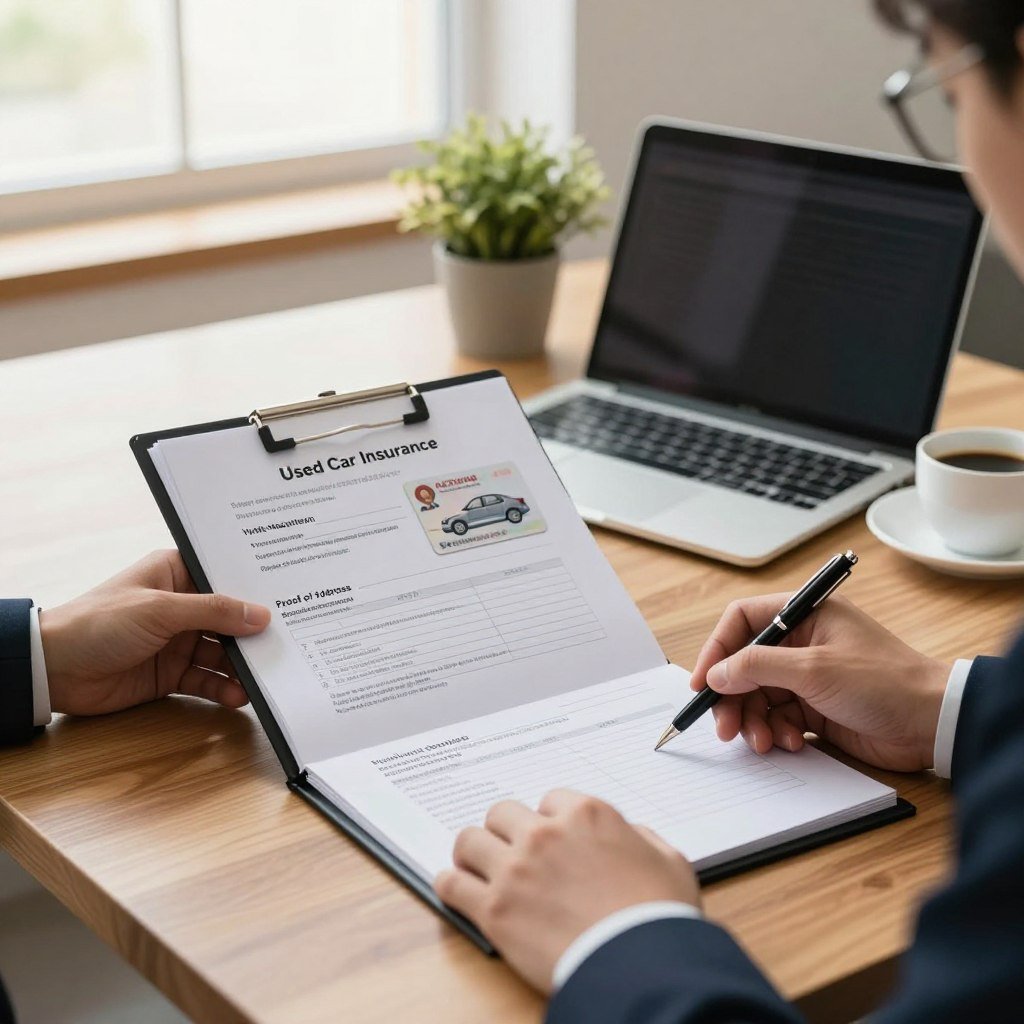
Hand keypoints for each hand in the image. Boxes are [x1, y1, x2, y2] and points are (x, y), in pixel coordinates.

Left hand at [39, 550, 270, 716]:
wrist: (53, 669)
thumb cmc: (99, 622)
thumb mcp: (160, 609)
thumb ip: (213, 611)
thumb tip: (260, 615)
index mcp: (176, 574)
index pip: (225, 578)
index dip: (255, 589)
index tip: (289, 598)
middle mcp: (181, 605)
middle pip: (230, 619)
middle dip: (254, 633)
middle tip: (286, 644)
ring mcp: (177, 641)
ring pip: (222, 652)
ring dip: (242, 665)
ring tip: (266, 677)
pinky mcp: (171, 673)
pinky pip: (206, 680)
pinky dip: (223, 689)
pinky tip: (238, 696)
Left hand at [435, 789, 699, 992]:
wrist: (641, 966)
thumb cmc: (660, 917)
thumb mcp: (670, 861)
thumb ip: (643, 838)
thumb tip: (629, 835)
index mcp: (586, 814)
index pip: (550, 800)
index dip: (550, 821)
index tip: (550, 839)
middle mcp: (544, 833)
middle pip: (503, 813)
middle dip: (507, 831)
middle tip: (511, 851)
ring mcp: (515, 869)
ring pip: (469, 841)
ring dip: (474, 853)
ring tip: (476, 867)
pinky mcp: (494, 910)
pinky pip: (451, 884)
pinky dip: (450, 885)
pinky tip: (456, 888)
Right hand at [690, 594, 950, 770]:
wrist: (934, 724)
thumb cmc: (885, 682)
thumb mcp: (814, 669)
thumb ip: (757, 667)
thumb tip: (715, 674)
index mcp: (805, 614)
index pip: (743, 621)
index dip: (717, 649)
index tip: (702, 682)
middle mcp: (803, 642)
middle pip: (745, 665)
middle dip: (733, 697)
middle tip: (725, 727)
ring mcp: (809, 677)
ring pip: (758, 696)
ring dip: (754, 720)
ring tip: (762, 741)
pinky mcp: (816, 709)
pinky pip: (778, 718)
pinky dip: (776, 732)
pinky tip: (791, 742)